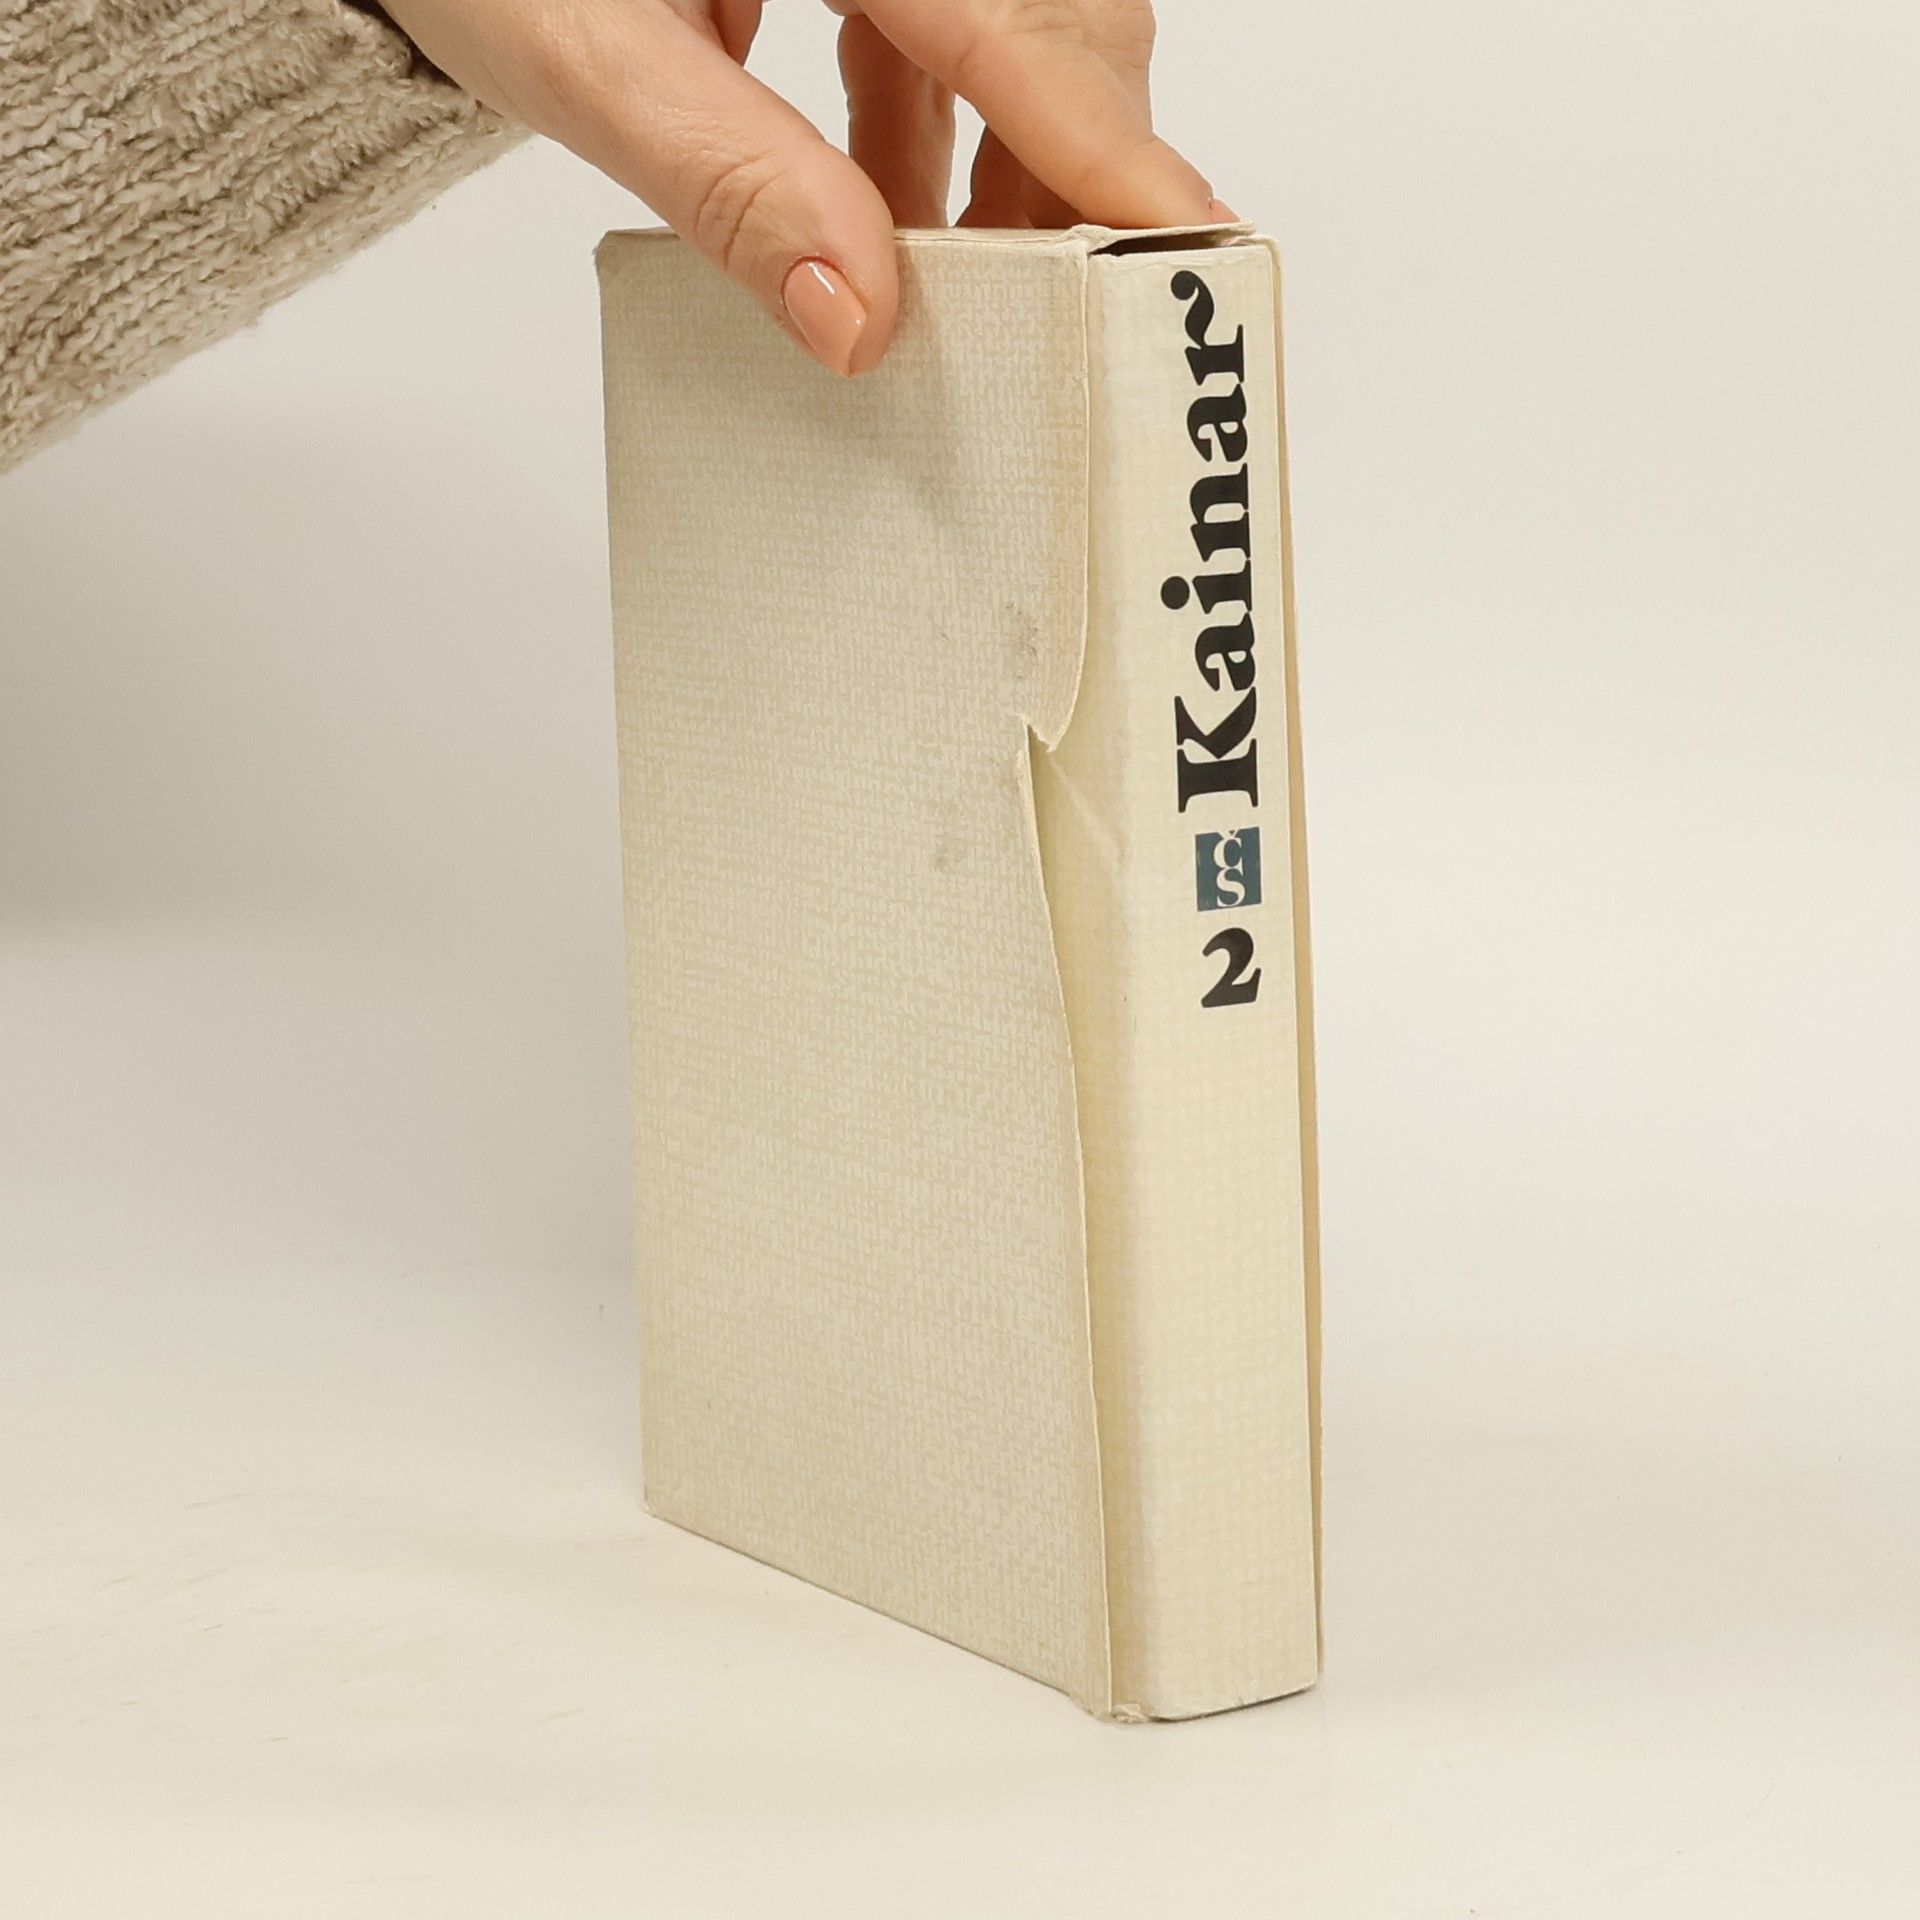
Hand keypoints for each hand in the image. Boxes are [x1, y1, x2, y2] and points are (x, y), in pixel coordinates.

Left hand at [376, 0, 1227, 373]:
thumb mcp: (586, 55)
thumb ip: (727, 182)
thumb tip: (857, 323)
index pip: (1014, 22)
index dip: (1107, 147)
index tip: (1191, 252)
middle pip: (1057, 21)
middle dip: (1073, 172)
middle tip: (1069, 315)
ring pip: (1022, 35)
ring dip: (1012, 172)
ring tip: (975, 296)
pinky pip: (953, 41)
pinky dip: (944, 145)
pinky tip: (900, 229)